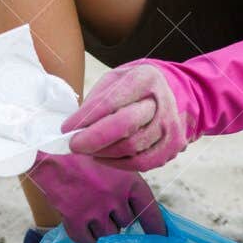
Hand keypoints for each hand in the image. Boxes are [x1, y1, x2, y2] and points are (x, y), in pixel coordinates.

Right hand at [26, 151, 166, 242]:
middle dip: (120, 217)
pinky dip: (89, 240)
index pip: (150, 210)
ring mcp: (94, 211)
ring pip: (109, 234)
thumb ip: (124, 179)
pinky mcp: (74, 220)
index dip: (156, 226)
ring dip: (105, 229)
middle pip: (127, 222)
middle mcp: (114, 199)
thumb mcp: (111, 158)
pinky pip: (88, 241)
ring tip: (95, 215)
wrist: (48, 151)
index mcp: (128, 181)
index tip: (161, 237)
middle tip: (108, 207)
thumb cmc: (81, 150)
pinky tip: (87, 231)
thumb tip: (133, 202)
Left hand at [62, 62, 191, 171]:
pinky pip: (141, 163)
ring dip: (103, 153)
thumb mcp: (116, 79)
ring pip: (131, 148)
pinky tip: (104, 157)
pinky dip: (117, 164)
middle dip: (93, 139)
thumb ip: (97, 99)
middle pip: (124, 126)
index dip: (86, 118)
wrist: (176, 94)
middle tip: (73, 145)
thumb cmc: (137, 87)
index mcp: (145, 79)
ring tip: (88, 149)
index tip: (66, 128)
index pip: (111, 101)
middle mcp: (161, 102)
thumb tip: (76, 126)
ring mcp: (170, 126)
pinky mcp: (172, 147)